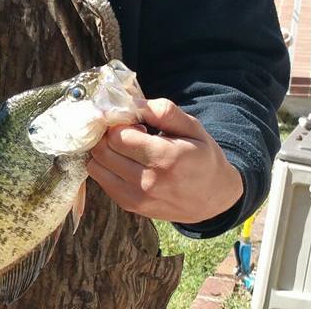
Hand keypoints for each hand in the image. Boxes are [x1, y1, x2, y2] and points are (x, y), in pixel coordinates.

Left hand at [85, 98, 242, 223]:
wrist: (215, 198)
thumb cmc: (202, 156)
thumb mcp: (192, 127)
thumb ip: (163, 111)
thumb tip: (132, 103)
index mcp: (165, 158)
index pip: (116, 136)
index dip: (119, 123)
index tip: (133, 121)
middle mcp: (148, 182)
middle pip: (102, 150)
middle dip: (108, 135)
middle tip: (127, 132)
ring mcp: (137, 198)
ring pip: (96, 166)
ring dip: (104, 152)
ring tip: (126, 148)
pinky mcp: (131, 207)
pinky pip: (102, 181)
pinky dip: (106, 167)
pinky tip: (126, 162)